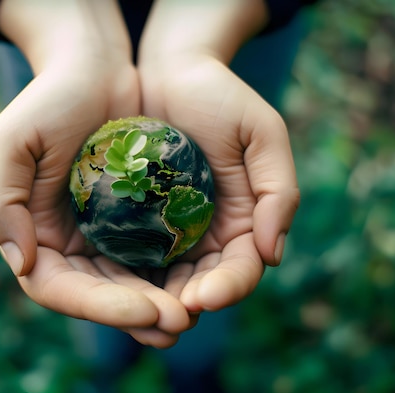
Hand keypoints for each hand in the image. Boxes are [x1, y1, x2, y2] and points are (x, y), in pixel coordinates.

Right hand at [0, 0, 191, 347]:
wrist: (95, 71)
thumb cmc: (50, 100)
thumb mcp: (13, 142)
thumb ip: (1, 204)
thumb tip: (22, 265)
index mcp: (33, 236)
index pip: (57, 288)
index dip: (98, 307)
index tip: (144, 308)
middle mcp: (66, 245)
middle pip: (97, 297)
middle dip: (136, 314)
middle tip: (178, 322)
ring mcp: (100, 237)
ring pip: (127, 286)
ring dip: (158, 305)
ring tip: (191, 314)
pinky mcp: (132, 224)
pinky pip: (151, 260)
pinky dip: (171, 277)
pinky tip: (198, 286)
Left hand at [139, 0, 299, 312]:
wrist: (171, 71)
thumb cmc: (221, 97)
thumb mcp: (262, 133)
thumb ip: (279, 191)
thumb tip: (274, 255)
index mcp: (247, 221)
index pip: (243, 268)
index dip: (228, 287)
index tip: (205, 296)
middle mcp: (211, 233)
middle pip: (205, 283)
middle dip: (189, 304)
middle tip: (169, 318)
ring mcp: (174, 229)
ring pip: (169, 279)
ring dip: (158, 302)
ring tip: (142, 316)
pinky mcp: (139, 220)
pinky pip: (136, 256)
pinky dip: (130, 276)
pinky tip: (114, 288)